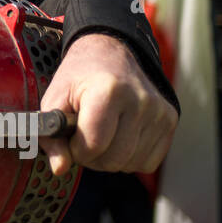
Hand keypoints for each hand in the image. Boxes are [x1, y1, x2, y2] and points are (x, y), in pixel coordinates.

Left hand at [39, 32, 177, 175]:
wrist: (111, 53)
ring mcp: (159, 112)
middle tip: (84, 137)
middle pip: (113, 159)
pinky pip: (148, 162)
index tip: (71, 138)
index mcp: (109, 91)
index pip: (93, 144)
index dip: (76, 150)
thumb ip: (51, 136)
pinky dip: (130, 158)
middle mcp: (140, 101)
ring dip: (110, 159)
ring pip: (130, 164)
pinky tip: (120, 137)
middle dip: (92, 157)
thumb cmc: (79, 78)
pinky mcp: (170, 121)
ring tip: (102, 134)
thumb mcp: (55, 99)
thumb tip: (59, 169)